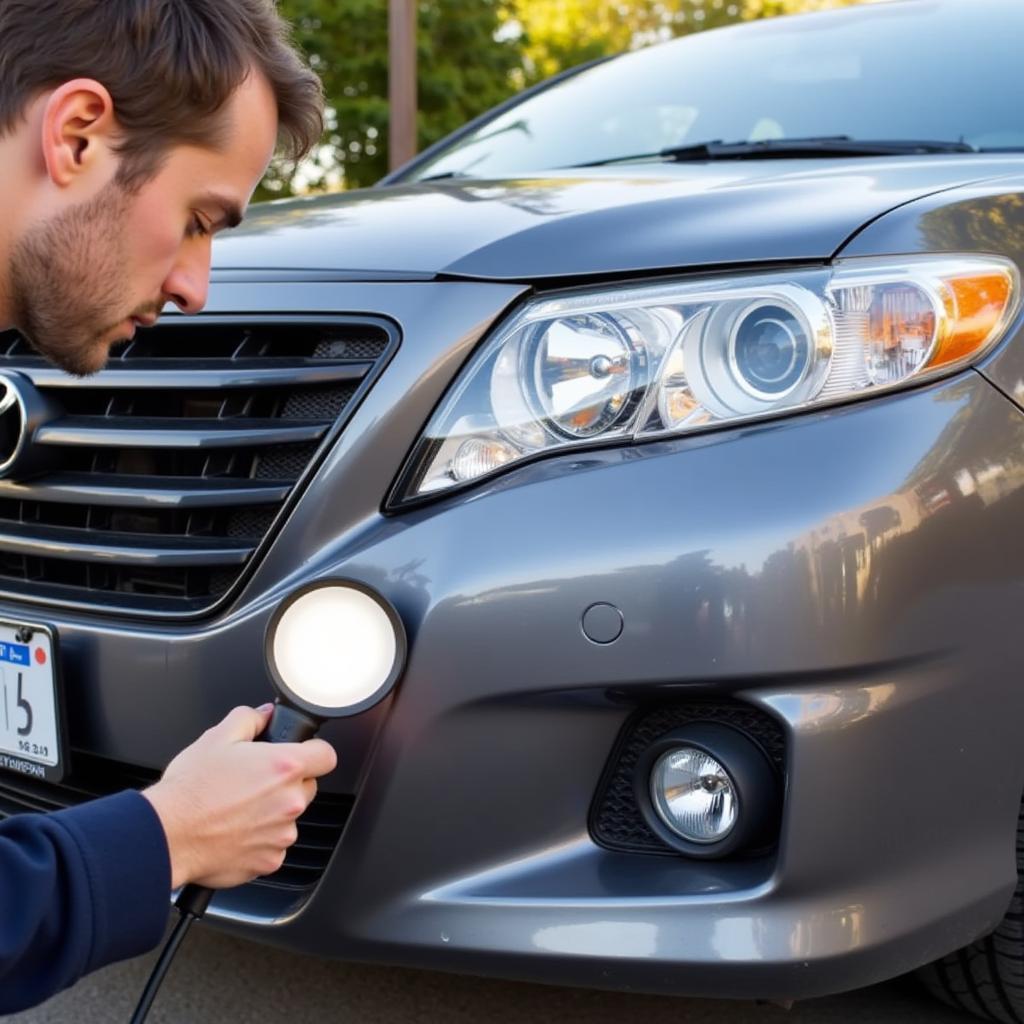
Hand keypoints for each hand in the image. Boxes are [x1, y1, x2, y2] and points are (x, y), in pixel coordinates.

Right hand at [142, 705, 337, 888]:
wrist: (166, 836)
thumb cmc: (190, 790)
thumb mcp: (217, 738)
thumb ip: (249, 718)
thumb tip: (263, 714)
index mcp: (284, 767)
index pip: (326, 756)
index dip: (314, 752)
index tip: (302, 754)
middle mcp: (290, 802)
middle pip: (308, 787)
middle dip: (288, 783)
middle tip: (255, 782)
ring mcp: (282, 834)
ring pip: (290, 817)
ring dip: (273, 813)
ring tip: (238, 808)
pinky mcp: (269, 861)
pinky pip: (274, 845)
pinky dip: (260, 839)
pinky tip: (234, 830)